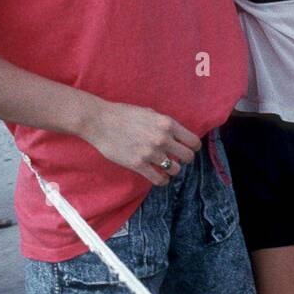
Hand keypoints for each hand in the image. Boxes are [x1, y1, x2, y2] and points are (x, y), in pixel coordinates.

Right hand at [84, 101, 201, 185]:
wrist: (100, 121)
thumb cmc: (124, 114)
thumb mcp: (150, 112)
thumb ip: (165, 124)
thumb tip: (177, 135)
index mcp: (167, 124)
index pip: (193, 141)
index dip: (194, 147)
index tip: (190, 149)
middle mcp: (162, 139)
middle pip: (187, 157)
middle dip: (185, 159)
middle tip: (178, 159)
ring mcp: (150, 153)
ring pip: (175, 169)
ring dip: (173, 169)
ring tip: (167, 167)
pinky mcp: (138, 164)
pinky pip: (158, 179)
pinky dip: (162, 180)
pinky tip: (161, 178)